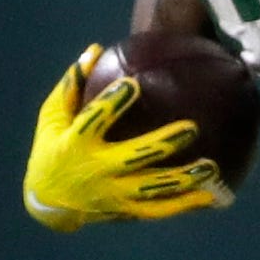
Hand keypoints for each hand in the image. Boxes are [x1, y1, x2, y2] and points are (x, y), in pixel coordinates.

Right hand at [21, 45, 219, 231]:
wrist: (47, 203)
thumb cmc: (52, 148)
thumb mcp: (51, 117)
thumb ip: (72, 85)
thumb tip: (95, 50)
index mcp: (75, 143)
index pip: (94, 120)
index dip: (112, 103)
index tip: (133, 84)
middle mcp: (96, 170)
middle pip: (134, 157)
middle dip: (163, 144)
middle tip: (192, 127)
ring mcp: (113, 194)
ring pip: (152, 188)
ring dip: (183, 179)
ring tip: (211, 166)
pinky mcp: (125, 209)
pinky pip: (159, 209)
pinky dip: (185, 204)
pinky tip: (212, 195)